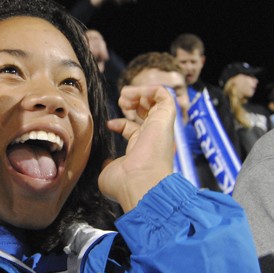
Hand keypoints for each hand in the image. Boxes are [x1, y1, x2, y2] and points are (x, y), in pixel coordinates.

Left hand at [99, 85, 174, 211]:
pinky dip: (149, 89)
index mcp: (142, 151)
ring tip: (125, 94)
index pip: (135, 130)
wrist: (140, 183)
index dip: (121, 123)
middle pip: (148, 113)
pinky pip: (163, 94)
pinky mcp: (165, 118)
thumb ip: (108, 164)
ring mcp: (160, 127)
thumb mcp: (109, 173)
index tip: (109, 125)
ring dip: (140, 92)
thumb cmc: (124, 183)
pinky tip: (133, 94)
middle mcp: (153, 138)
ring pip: (157, 101)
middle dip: (134, 102)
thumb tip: (107, 162)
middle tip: (121, 100)